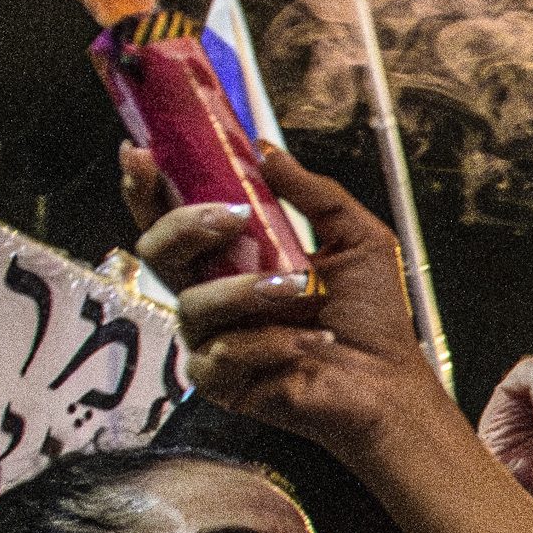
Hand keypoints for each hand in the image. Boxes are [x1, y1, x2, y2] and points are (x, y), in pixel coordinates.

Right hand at [132, 139, 444, 463]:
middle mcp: (212, 293)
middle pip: (156, 252)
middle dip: (185, 226)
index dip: (148, 186)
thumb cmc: (372, 317)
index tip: (143, 154)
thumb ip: (313, 192)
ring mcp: (212, 338)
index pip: (171, 216)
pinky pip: (221, 354)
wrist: (389, 382)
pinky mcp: (221, 380)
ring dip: (246, 291)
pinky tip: (308, 341)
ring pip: (192, 304)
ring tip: (299, 289)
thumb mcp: (356, 237)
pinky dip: (269, 344)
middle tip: (233, 217)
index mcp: (231, 257)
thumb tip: (265, 149)